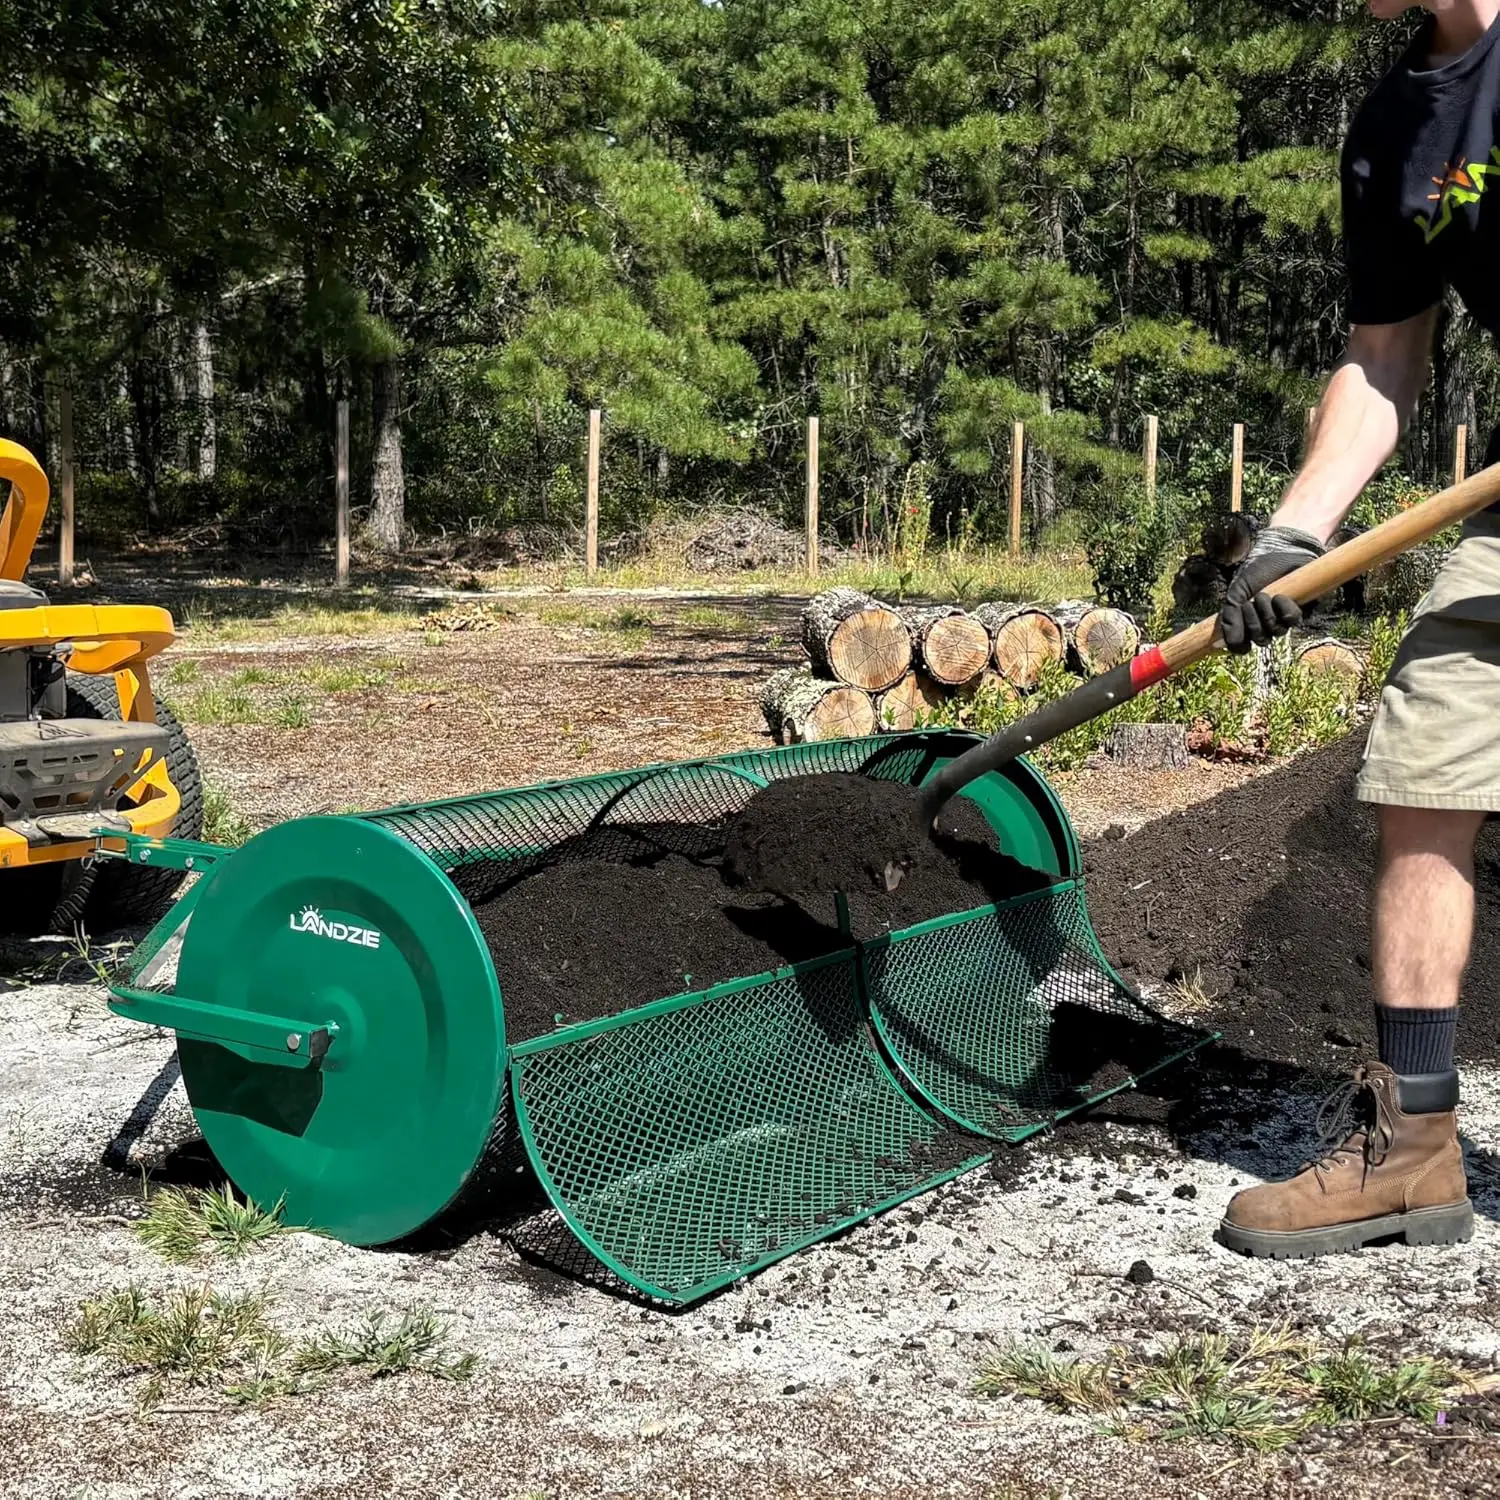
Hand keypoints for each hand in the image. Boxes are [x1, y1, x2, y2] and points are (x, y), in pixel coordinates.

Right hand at [1218, 525, 1324, 652]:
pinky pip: (1292, 621)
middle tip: (1249, 603)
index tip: (1236, 633)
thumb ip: (1230, 617)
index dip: (1239, 641)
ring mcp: (1285, 619)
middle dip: (1252, 622)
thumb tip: (1230, 645)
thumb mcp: (1236, 592)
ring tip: (1264, 595)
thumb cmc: (1257, 571)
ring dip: (1267, 614)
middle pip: (1260, 640)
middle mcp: (1267, 624)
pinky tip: (1280, 596)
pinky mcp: (1304, 612)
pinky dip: (1284, 609)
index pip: (1242, 644)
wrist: (1281, 552)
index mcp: (1249, 622)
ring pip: (1276, 632)